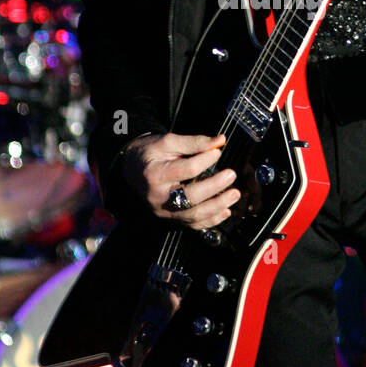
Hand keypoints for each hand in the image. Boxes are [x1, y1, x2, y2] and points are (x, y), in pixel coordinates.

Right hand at [122, 131, 240, 226]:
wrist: (131, 170)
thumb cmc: (149, 154)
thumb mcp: (167, 142)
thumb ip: (194, 142)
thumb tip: (219, 141)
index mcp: (156, 175)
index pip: (186, 169)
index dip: (205, 160)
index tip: (218, 152)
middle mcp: (159, 197)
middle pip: (191, 197)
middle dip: (215, 187)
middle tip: (231, 175)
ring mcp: (164, 212)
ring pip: (194, 216)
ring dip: (217, 206)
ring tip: (234, 194)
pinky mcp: (170, 219)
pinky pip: (193, 225)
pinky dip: (212, 220)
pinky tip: (225, 211)